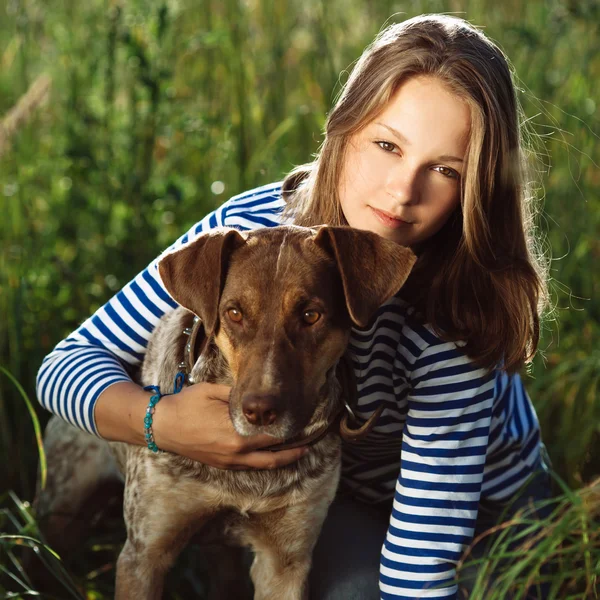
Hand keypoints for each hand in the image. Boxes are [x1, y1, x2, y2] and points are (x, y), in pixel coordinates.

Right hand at [152, 382, 307, 469]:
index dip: (291, 430)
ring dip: (282, 459)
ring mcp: (228, 462)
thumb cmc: (186, 405)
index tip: (305, 422)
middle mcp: (236, 453)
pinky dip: (264, 462)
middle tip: (310, 443)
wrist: (160, 425)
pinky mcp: (221, 465)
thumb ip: (237, 396)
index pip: (272, 435)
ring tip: (297, 451)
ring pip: (263, 465)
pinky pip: (249, 467)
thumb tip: (257, 397)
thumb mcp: (213, 391)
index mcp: (236, 434)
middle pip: (274, 457)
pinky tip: (271, 454)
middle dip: (294, 451)